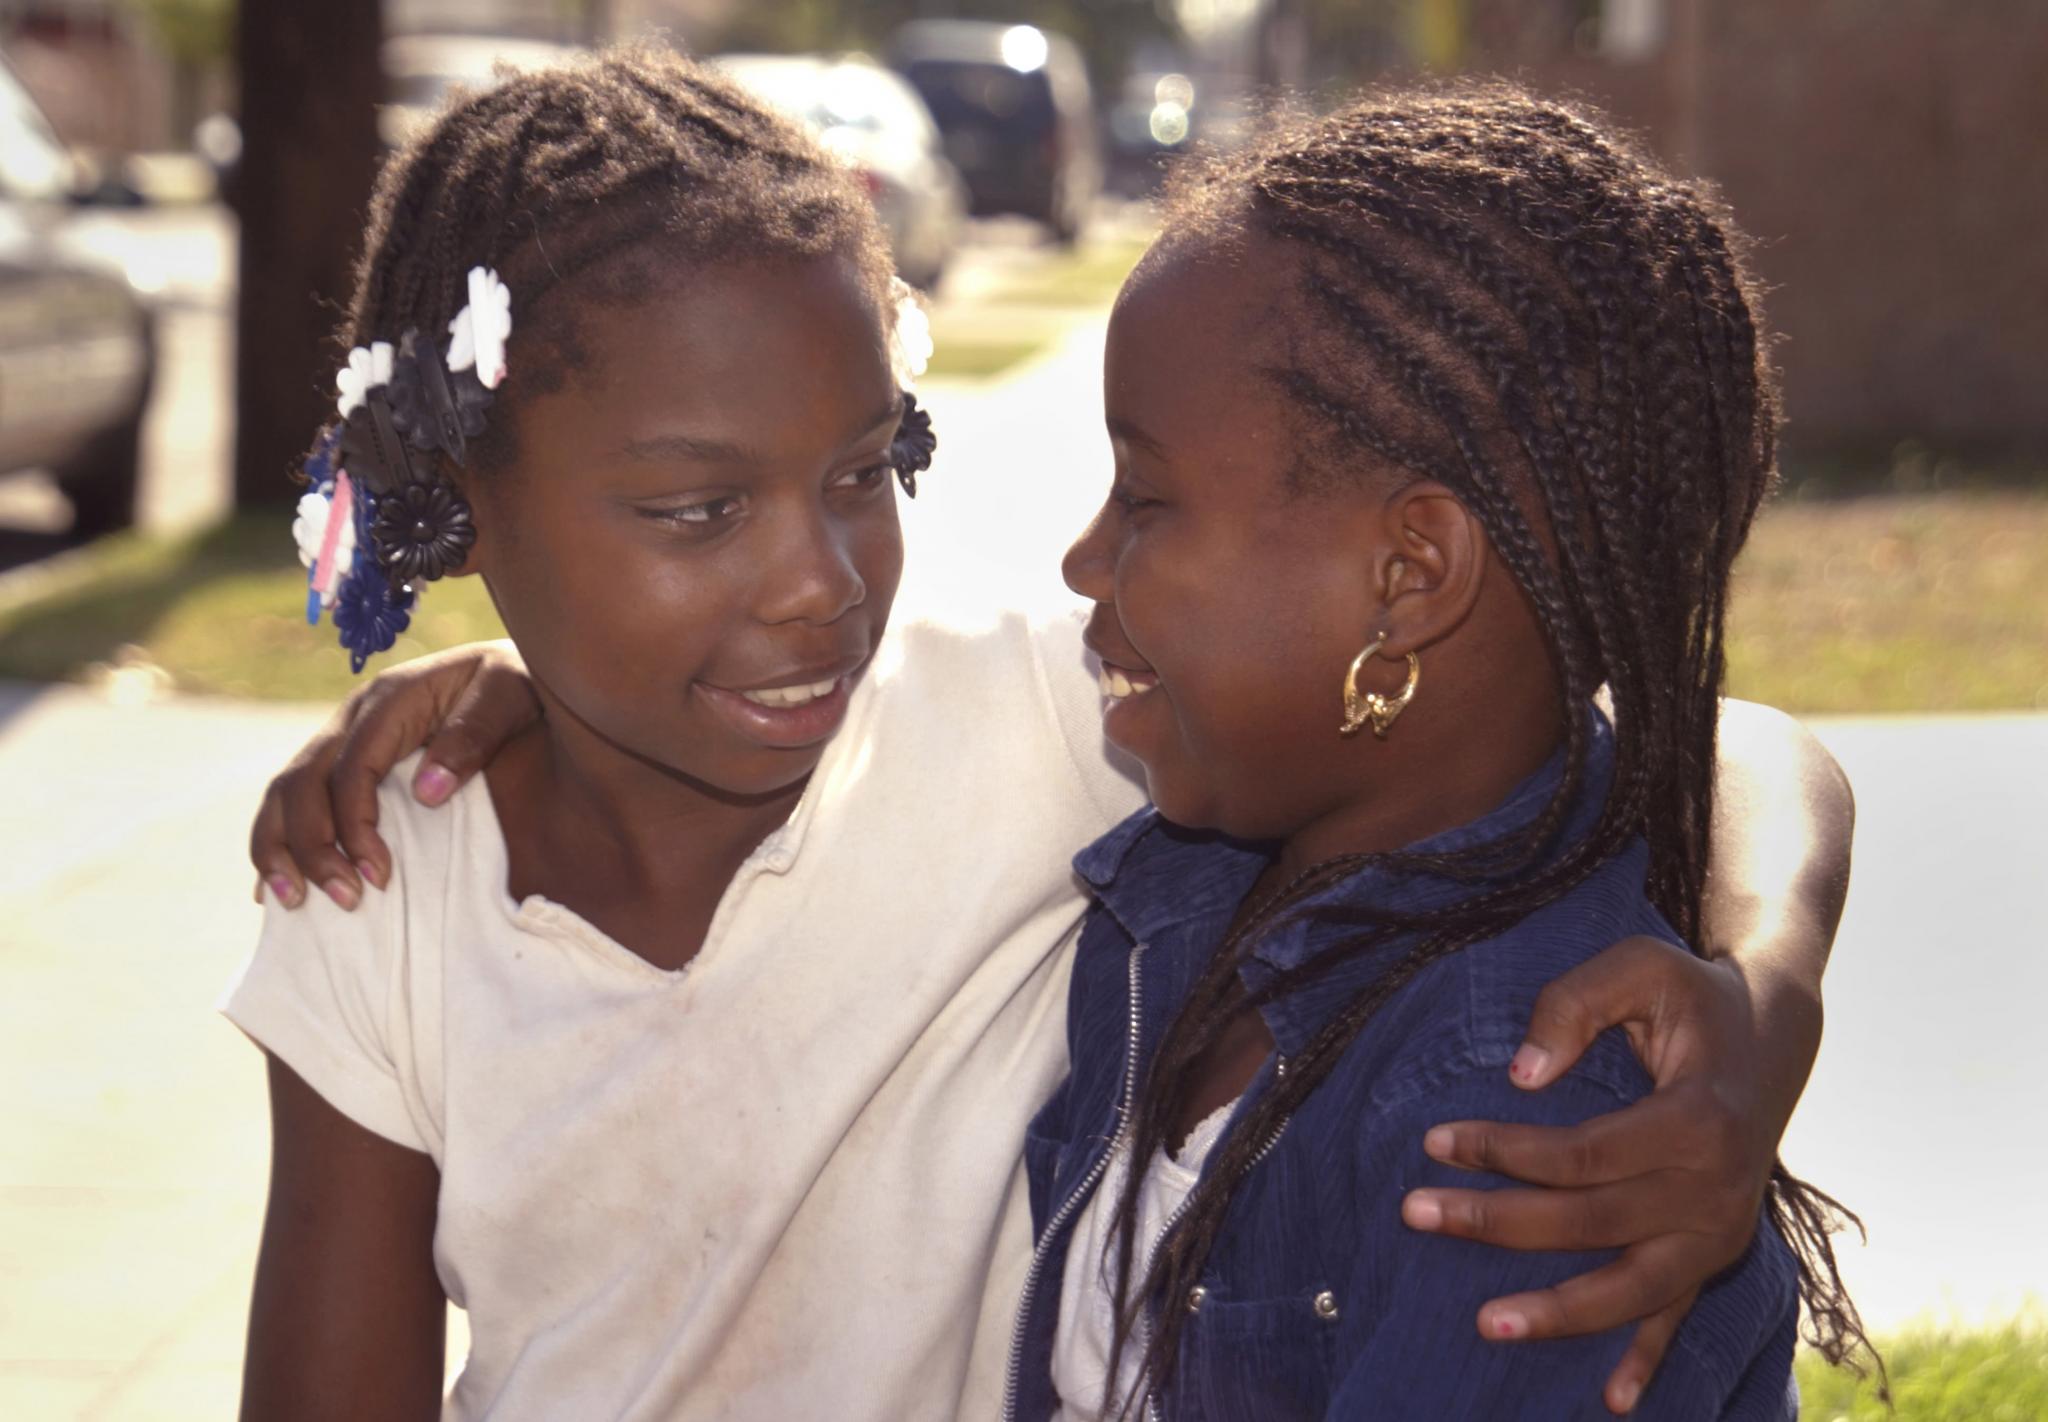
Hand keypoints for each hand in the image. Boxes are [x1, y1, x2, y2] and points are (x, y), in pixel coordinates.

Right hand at [249, 643, 538, 909]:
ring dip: (281, 847)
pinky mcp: (346, 758)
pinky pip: (296, 799)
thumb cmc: (519, 684)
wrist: (517, 668)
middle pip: (302, 782)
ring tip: (294, 901)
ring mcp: (344, 736)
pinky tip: (280, 883)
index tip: (379, 877)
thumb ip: (474, 734)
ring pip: (285, 791)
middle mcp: (355, 716)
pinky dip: (282, 840)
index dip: (355, 825)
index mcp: (391, 700)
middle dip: (313, 847)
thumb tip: (427, 793)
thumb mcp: (510, 694)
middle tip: (347, 901)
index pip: (352, 768)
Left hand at [1399, 934, 1811, 1414]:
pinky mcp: (1716, 1251)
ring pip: (1631, 1289)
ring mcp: (1719, 1231)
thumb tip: (1521, 1075)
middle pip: (1590, 1223)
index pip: (1581, 1154)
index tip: (1433, 1141)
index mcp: (1697, 1121)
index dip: (1504, 1151)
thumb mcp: (1641, 966)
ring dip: (1559, 1312)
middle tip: (1415, 1212)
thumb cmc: (1693, 996)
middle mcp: (1716, 1189)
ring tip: (1486, 1322)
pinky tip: (1611, 1400)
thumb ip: (1574, 1004)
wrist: (1774, 1036)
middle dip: (1496, 1222)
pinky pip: (1677, 1314)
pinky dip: (1646, 1360)